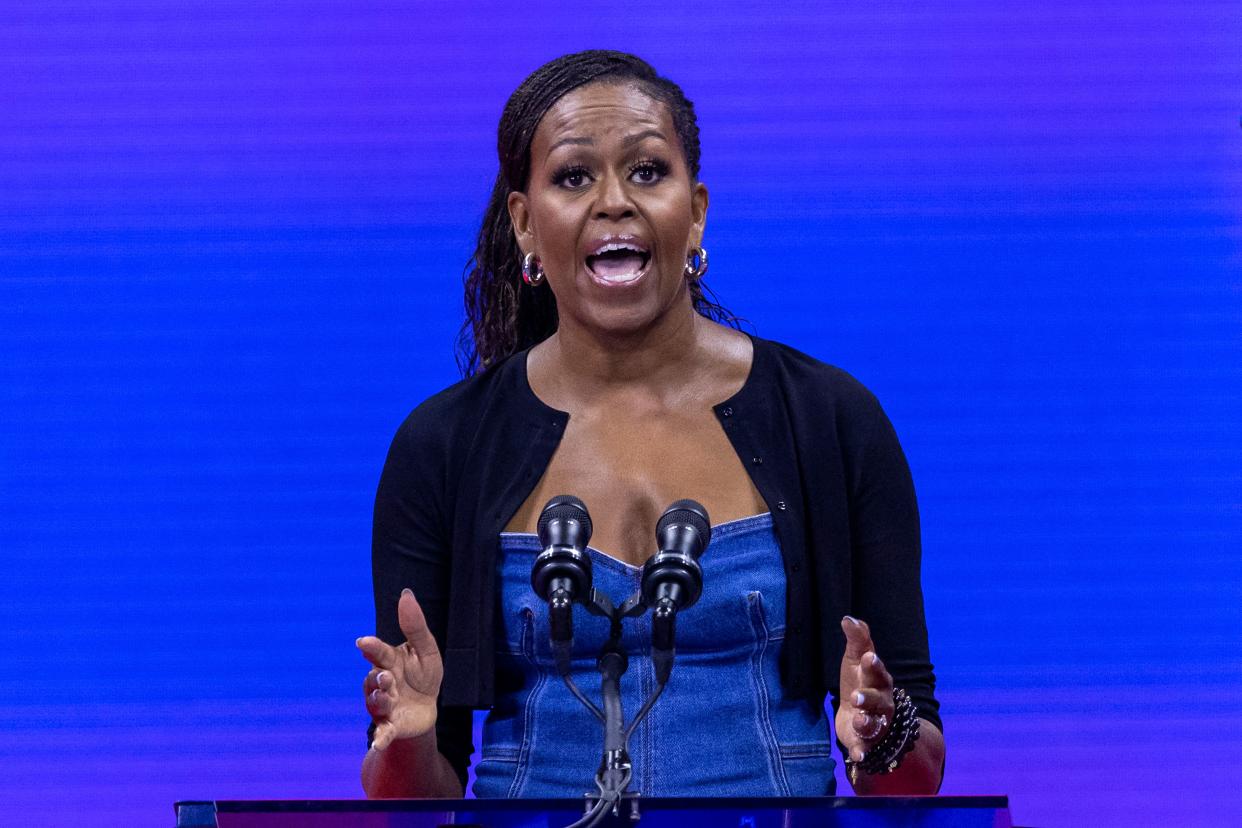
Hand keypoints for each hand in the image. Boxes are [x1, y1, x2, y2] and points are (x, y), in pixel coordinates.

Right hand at [356, 589, 442, 750]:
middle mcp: (381, 683)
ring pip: (375, 703)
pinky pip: (382, 732)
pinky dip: (380, 738)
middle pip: (373, 679)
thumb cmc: (423, 675)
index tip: (363, 642)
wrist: (427, 709)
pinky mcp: (391, 726)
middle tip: (386, 676)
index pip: (378, 652)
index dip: (372, 647)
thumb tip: (405, 594)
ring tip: (389, 697)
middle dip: (378, 678)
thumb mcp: (426, 650)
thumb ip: (415, 625)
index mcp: (388, 661)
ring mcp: (384, 706)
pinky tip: (378, 743)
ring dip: (380, 701)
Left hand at [837, 615, 895, 762]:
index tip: (868, 657)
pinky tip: (858, 757)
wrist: (859, 716)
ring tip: (858, 720)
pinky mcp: (864, 743)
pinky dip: (862, 753)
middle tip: (856, 696)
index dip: (874, 665)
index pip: (878, 672)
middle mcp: (881, 703)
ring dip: (866, 723)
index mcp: (878, 681)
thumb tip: (848, 618)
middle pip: (878, 700)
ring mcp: (875, 724)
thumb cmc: (859, 682)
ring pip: (874, 724)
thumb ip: (857, 640)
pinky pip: (866, 749)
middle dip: (868, 698)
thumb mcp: (855, 660)